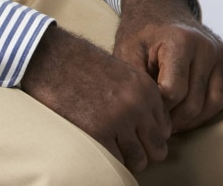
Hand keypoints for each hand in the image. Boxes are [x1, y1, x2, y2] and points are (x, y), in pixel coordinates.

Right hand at [21, 24, 169, 173]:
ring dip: (128, 160)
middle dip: (145, 153)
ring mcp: (119, 120)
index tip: (139, 138)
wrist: (58, 60)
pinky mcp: (98, 133)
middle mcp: (138, 106)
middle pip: (157, 149)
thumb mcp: (124, 75)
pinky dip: (110, 161)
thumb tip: (149, 129)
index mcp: (147, 90)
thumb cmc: (87, 68)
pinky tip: (101, 149)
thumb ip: (141, 99)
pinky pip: (115, 162)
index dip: (152, 137)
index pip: (165, 129)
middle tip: (129, 149)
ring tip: (115, 150)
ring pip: (139, 160)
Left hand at [114, 0, 222, 132]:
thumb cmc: (142, 37)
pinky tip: (213, 104)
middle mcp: (205, 45)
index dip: (157, 109)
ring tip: (177, 117)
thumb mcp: (127, 54)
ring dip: (196, 119)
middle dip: (174, 120)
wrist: (159, 12)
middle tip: (159, 120)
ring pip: (217, 102)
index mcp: (179, 41)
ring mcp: (220, 51)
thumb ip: (136, 81)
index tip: (147, 108)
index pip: (173, 93)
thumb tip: (148, 113)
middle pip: (194, 104)